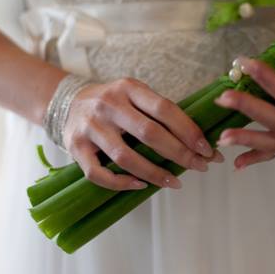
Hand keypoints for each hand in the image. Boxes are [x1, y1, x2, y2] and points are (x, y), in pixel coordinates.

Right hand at [64, 78, 221, 190]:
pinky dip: (122, 183)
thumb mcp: (134, 95)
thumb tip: (198, 140)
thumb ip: (158, 112)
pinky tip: (141, 185)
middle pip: (149, 133)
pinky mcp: (76, 148)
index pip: (165, 109)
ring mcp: (90, 127)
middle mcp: (108, 105)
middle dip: (180, 153)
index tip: (207, 148)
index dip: (189, 130)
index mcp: (128, 88)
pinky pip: (99, 173)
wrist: (67, 103)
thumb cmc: (113, 104)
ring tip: (175, 182)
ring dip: (155, 173)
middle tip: (200, 166)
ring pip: (126, 157)